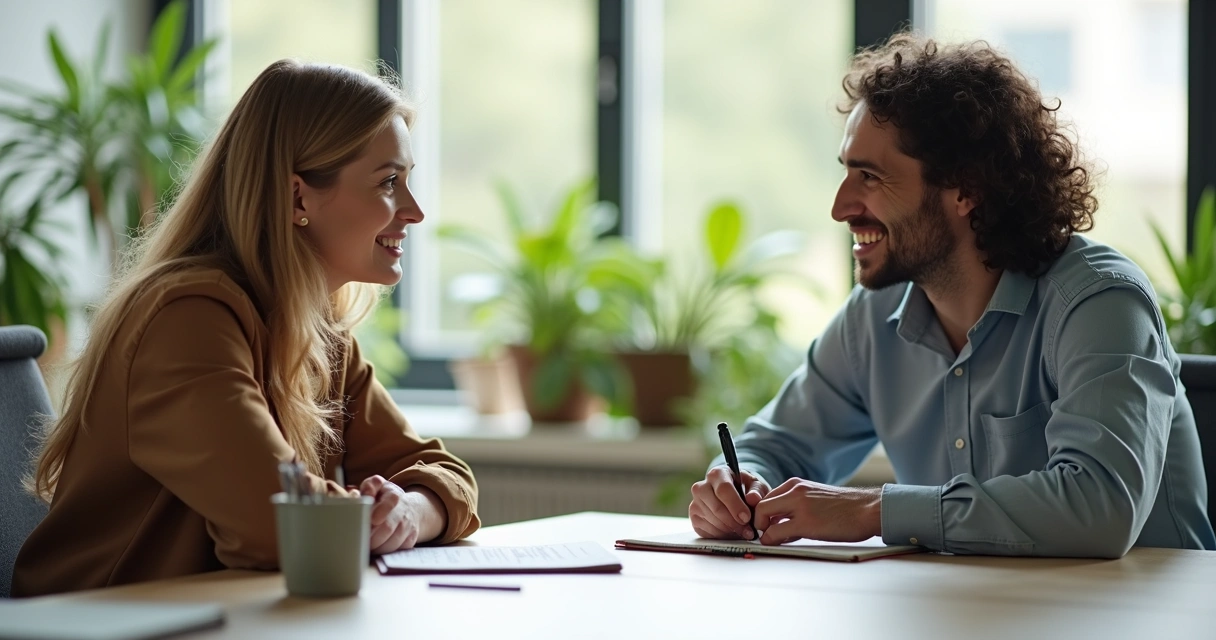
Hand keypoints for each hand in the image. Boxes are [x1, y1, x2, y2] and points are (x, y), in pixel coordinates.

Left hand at [359, 475, 446, 553]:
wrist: (409, 508)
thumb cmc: (385, 498)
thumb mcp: (378, 486)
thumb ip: (369, 486)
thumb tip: (362, 493)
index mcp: (394, 495)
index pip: (390, 502)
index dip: (381, 511)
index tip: (371, 519)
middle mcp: (404, 511)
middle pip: (388, 527)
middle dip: (371, 536)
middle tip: (358, 539)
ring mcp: (409, 527)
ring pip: (392, 542)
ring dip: (376, 547)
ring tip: (364, 545)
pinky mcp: (410, 540)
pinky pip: (397, 550)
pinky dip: (384, 552)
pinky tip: (376, 548)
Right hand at [689, 465, 770, 539]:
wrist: (733, 495)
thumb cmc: (745, 489)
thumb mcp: (755, 486)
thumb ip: (757, 491)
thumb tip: (753, 498)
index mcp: (717, 474)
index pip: (723, 489)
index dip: (736, 505)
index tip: (747, 518)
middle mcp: (701, 487)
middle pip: (716, 508)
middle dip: (734, 522)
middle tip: (748, 531)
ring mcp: (695, 503)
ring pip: (713, 521)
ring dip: (730, 531)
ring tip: (743, 532)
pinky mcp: (694, 517)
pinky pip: (707, 531)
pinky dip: (722, 536)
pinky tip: (732, 532)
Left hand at [753, 478, 881, 544]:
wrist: (869, 509)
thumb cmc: (847, 508)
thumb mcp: (816, 497)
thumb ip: (797, 503)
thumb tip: (781, 520)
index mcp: (797, 484)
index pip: (766, 497)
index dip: (762, 514)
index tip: (767, 525)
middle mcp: (795, 490)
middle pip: (760, 505)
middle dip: (758, 522)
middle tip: (766, 535)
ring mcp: (799, 505)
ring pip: (762, 516)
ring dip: (763, 531)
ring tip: (776, 540)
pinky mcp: (806, 523)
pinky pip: (775, 532)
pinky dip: (771, 540)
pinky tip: (780, 544)